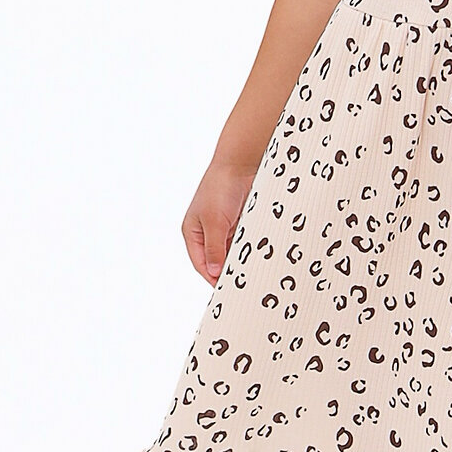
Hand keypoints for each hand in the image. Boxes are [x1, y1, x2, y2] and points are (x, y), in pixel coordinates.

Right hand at [181, 161, 256, 285]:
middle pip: (218, 259)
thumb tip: (214, 272)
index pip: (201, 264)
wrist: (241, 162)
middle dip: (229, 269)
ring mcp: (225, 226)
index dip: (213, 277)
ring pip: (233, 251)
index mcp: (193, 232)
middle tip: (242, 282)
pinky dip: (250, 246)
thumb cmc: (220, 186)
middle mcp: (207, 231)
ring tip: (252, 269)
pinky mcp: (241, 221)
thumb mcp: (215, 221)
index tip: (227, 289)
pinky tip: (259, 253)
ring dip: (241, 257)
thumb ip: (215, 248)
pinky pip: (245, 240)